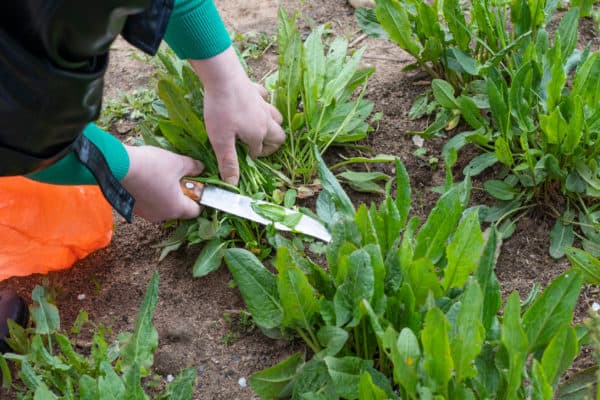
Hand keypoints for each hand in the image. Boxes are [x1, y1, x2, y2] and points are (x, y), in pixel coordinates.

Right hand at [120, 145, 203, 222]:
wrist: (117, 166)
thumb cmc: (152, 166)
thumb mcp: (177, 162)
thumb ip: (193, 167)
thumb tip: (200, 168)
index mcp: (176, 209)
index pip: (196, 211)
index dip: (199, 198)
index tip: (196, 186)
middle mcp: (161, 216)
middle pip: (178, 208)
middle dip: (181, 194)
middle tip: (178, 177)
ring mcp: (145, 214)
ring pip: (162, 206)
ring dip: (165, 194)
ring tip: (161, 176)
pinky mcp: (133, 208)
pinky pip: (148, 203)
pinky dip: (151, 194)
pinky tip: (147, 179)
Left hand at [190, 47, 284, 185]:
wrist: (222, 76)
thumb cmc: (220, 110)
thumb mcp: (221, 140)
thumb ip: (229, 162)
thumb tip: (233, 184)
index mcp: (258, 134)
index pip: (260, 151)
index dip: (252, 156)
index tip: (243, 157)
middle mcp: (265, 120)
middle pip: (279, 135)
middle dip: (272, 144)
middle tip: (258, 146)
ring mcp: (262, 104)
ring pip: (277, 117)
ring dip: (272, 125)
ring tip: (260, 128)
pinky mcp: (256, 89)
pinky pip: (266, 98)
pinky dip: (264, 103)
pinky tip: (255, 104)